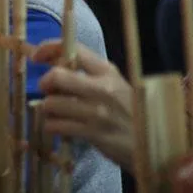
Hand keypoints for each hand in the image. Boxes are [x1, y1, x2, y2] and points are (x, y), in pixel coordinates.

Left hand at [32, 40, 134, 169]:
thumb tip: (53, 65)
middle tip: (49, 92)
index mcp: (108, 72)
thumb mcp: (116, 86)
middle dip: (45, 83)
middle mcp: (103, 88)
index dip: (49, 48)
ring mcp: (97, 112)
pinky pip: (56, 126)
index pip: (74, 50)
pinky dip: (51, 126)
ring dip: (48, 109)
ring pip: (51, 103)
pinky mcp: (93, 133)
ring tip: (58, 114)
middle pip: (56, 76)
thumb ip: (90, 75)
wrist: (156, 144)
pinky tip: (60, 128)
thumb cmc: (132, 113)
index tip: (36, 56)